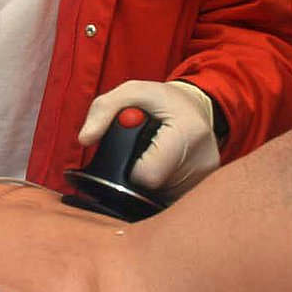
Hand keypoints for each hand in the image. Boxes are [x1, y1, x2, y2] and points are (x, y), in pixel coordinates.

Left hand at [79, 80, 219, 197]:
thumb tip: (85, 138)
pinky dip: (161, 187)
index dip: (129, 169)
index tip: (130, 153)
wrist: (197, 108)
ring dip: (149, 183)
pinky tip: (163, 167)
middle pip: (154, 190)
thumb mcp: (131, 91)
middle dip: (138, 176)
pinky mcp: (205, 187)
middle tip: (141, 153)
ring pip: (162, 198)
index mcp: (189, 132)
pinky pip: (172, 199)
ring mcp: (206, 178)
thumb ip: (103, 109)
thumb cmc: (161, 101)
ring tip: (153, 157)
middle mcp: (204, 160)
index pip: (148, 175)